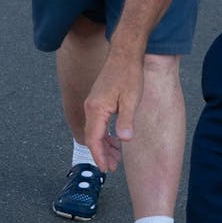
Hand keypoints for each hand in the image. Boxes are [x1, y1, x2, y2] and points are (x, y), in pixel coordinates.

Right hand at [82, 52, 140, 172]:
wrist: (125, 53)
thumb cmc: (129, 74)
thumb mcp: (131, 99)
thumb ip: (126, 120)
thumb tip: (124, 139)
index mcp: (96, 109)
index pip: (94, 139)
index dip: (99, 156)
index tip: (106, 169)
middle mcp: (90, 107)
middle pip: (92, 137)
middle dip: (102, 154)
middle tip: (113, 167)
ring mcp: (93, 103)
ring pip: (94, 130)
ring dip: (104, 145)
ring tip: (116, 157)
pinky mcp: (98, 100)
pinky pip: (98, 122)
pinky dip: (105, 134)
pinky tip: (115, 139)